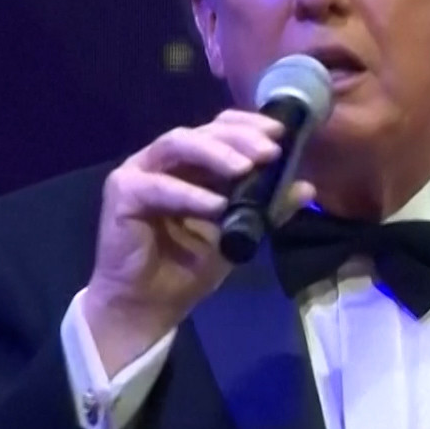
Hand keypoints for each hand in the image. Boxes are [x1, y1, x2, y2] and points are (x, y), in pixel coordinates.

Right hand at [83, 110, 314, 374]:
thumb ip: (269, 208)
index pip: (220, 128)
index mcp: (192, 163)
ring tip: (245, 168)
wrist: (150, 304)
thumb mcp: (240, 234)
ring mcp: (140, 171)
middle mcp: (165, 159)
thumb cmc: (190, 265)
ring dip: (215, 153)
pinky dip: (189, 194)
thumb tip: (307, 188)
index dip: (249, 124)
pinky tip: (216, 206)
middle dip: (239, 137)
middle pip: (202, 131)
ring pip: (178, 144)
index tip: (281, 133)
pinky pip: (158, 187)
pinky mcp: (122, 193)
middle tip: (270, 151)